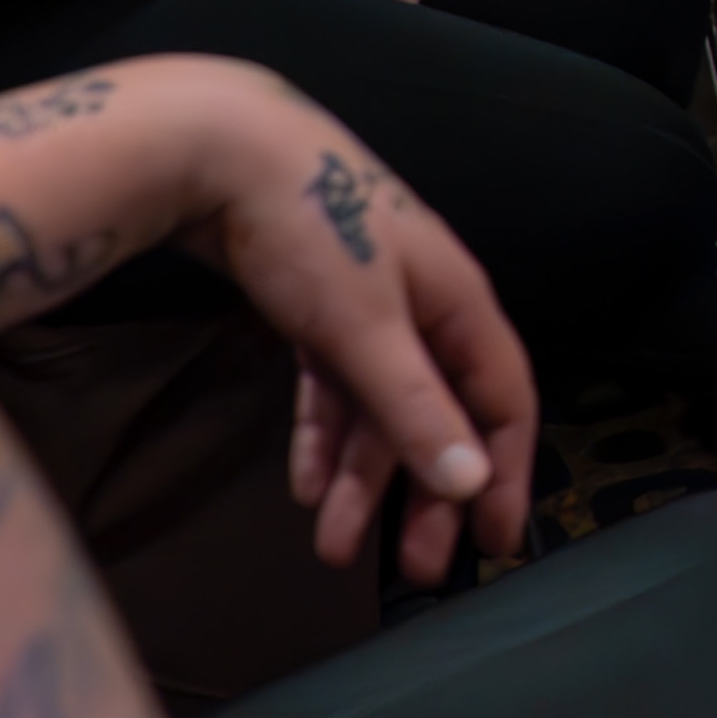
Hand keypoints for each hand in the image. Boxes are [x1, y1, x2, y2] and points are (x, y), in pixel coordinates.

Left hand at [158, 60, 534, 583]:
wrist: (211, 149)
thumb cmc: (306, 227)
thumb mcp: (366, 328)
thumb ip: (417, 408)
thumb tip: (472, 480)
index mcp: (457, 303)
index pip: (504, 400)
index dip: (504, 472)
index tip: (495, 541)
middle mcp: (424, 306)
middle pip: (439, 414)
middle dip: (424, 492)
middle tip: (412, 568)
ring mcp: (368, 305)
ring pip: (378, 408)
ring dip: (359, 478)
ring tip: (332, 547)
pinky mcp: (315, 306)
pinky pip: (332, 387)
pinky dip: (322, 436)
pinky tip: (303, 485)